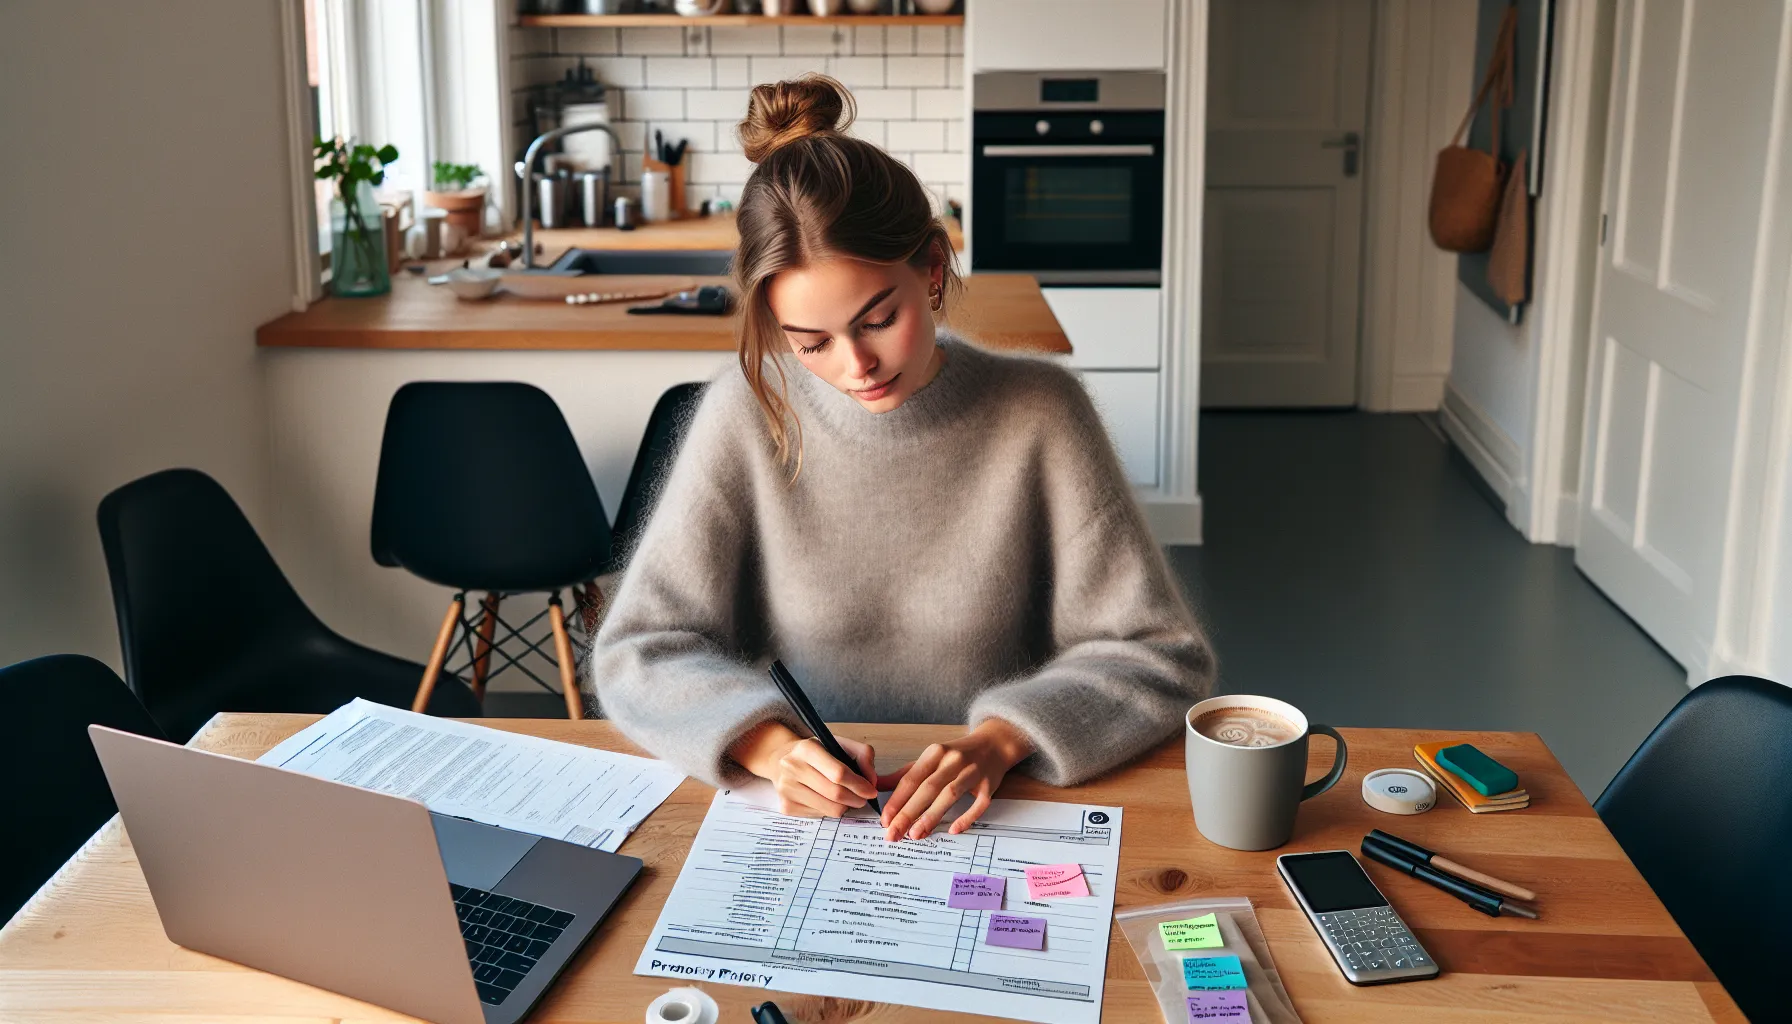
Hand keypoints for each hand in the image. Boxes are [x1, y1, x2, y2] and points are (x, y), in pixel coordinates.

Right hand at [730, 721, 877, 817]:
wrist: (780, 759)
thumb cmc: (815, 752)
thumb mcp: (838, 743)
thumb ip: (863, 755)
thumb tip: (872, 781)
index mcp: (806, 749)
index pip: (839, 773)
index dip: (859, 785)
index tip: (871, 791)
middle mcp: (792, 768)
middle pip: (835, 793)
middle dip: (856, 799)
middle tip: (863, 798)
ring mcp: (786, 789)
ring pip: (829, 809)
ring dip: (845, 807)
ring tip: (847, 798)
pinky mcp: (786, 807)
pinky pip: (819, 816)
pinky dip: (830, 810)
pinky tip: (828, 800)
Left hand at [878, 719, 1033, 840]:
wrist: (994, 744)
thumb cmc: (958, 755)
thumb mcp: (931, 758)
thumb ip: (906, 774)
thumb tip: (878, 787)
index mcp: (935, 753)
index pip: (911, 779)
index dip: (897, 800)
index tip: (885, 820)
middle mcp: (953, 760)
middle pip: (927, 788)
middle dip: (908, 813)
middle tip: (894, 833)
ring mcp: (973, 772)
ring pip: (950, 795)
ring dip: (931, 815)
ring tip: (915, 835)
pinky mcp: (989, 785)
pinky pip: (978, 804)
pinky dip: (966, 817)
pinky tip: (952, 830)